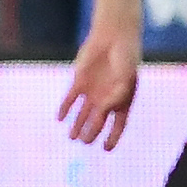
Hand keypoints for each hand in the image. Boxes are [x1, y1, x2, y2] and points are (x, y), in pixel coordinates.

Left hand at [60, 28, 141, 150]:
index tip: (106, 149)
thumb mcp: (126, 76)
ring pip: (83, 114)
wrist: (113, 37)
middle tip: (85, 141)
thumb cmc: (126, 56)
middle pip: (98, 122)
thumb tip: (103, 112)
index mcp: (123, 99)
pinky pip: (70, 99)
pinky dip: (65, 108)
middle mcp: (107, 98)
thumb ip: (116, 95)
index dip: (113, 137)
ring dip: (77, 125)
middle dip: (92, 133)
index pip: (119, 124)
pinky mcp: (79, 82)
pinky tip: (60, 118)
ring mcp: (93, 91)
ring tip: (72, 137)